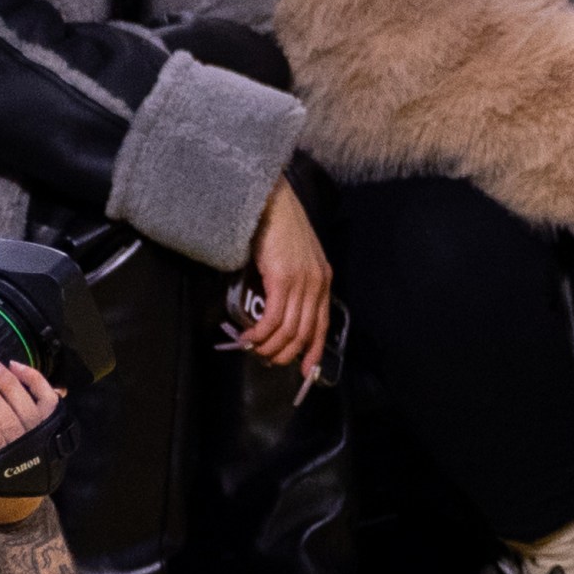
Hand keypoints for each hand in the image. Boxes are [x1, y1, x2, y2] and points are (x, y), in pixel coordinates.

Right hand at [229, 179, 333, 384]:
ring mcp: (301, 282)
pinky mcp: (283, 279)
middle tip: (266, 360)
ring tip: (253, 350)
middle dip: (285, 353)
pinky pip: (274, 318)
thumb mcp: (296, 258)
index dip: (313, 350)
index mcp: (323, 280)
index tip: (305, 370)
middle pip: (304, 332)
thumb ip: (296, 282)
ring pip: (288, 329)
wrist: (272, 203)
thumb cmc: (279, 228)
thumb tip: (280, 310)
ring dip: (269, 346)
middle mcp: (317, 284)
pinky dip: (261, 333)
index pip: (322, 324)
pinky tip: (249, 338)